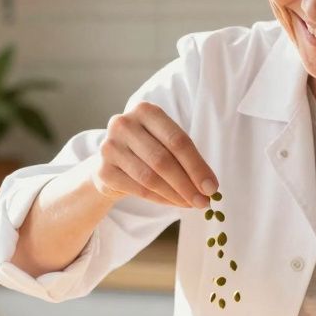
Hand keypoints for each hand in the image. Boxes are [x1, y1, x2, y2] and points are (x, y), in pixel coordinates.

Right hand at [93, 101, 216, 208]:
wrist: (112, 163)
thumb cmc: (147, 150)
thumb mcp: (166, 144)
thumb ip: (187, 159)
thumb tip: (209, 187)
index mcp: (145, 110)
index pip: (178, 140)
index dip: (197, 166)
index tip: (212, 187)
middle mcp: (124, 124)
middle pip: (163, 160)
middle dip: (188, 184)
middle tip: (204, 202)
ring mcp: (110, 146)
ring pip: (150, 177)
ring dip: (175, 195)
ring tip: (191, 204)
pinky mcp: (103, 170)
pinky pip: (138, 189)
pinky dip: (160, 199)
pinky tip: (173, 203)